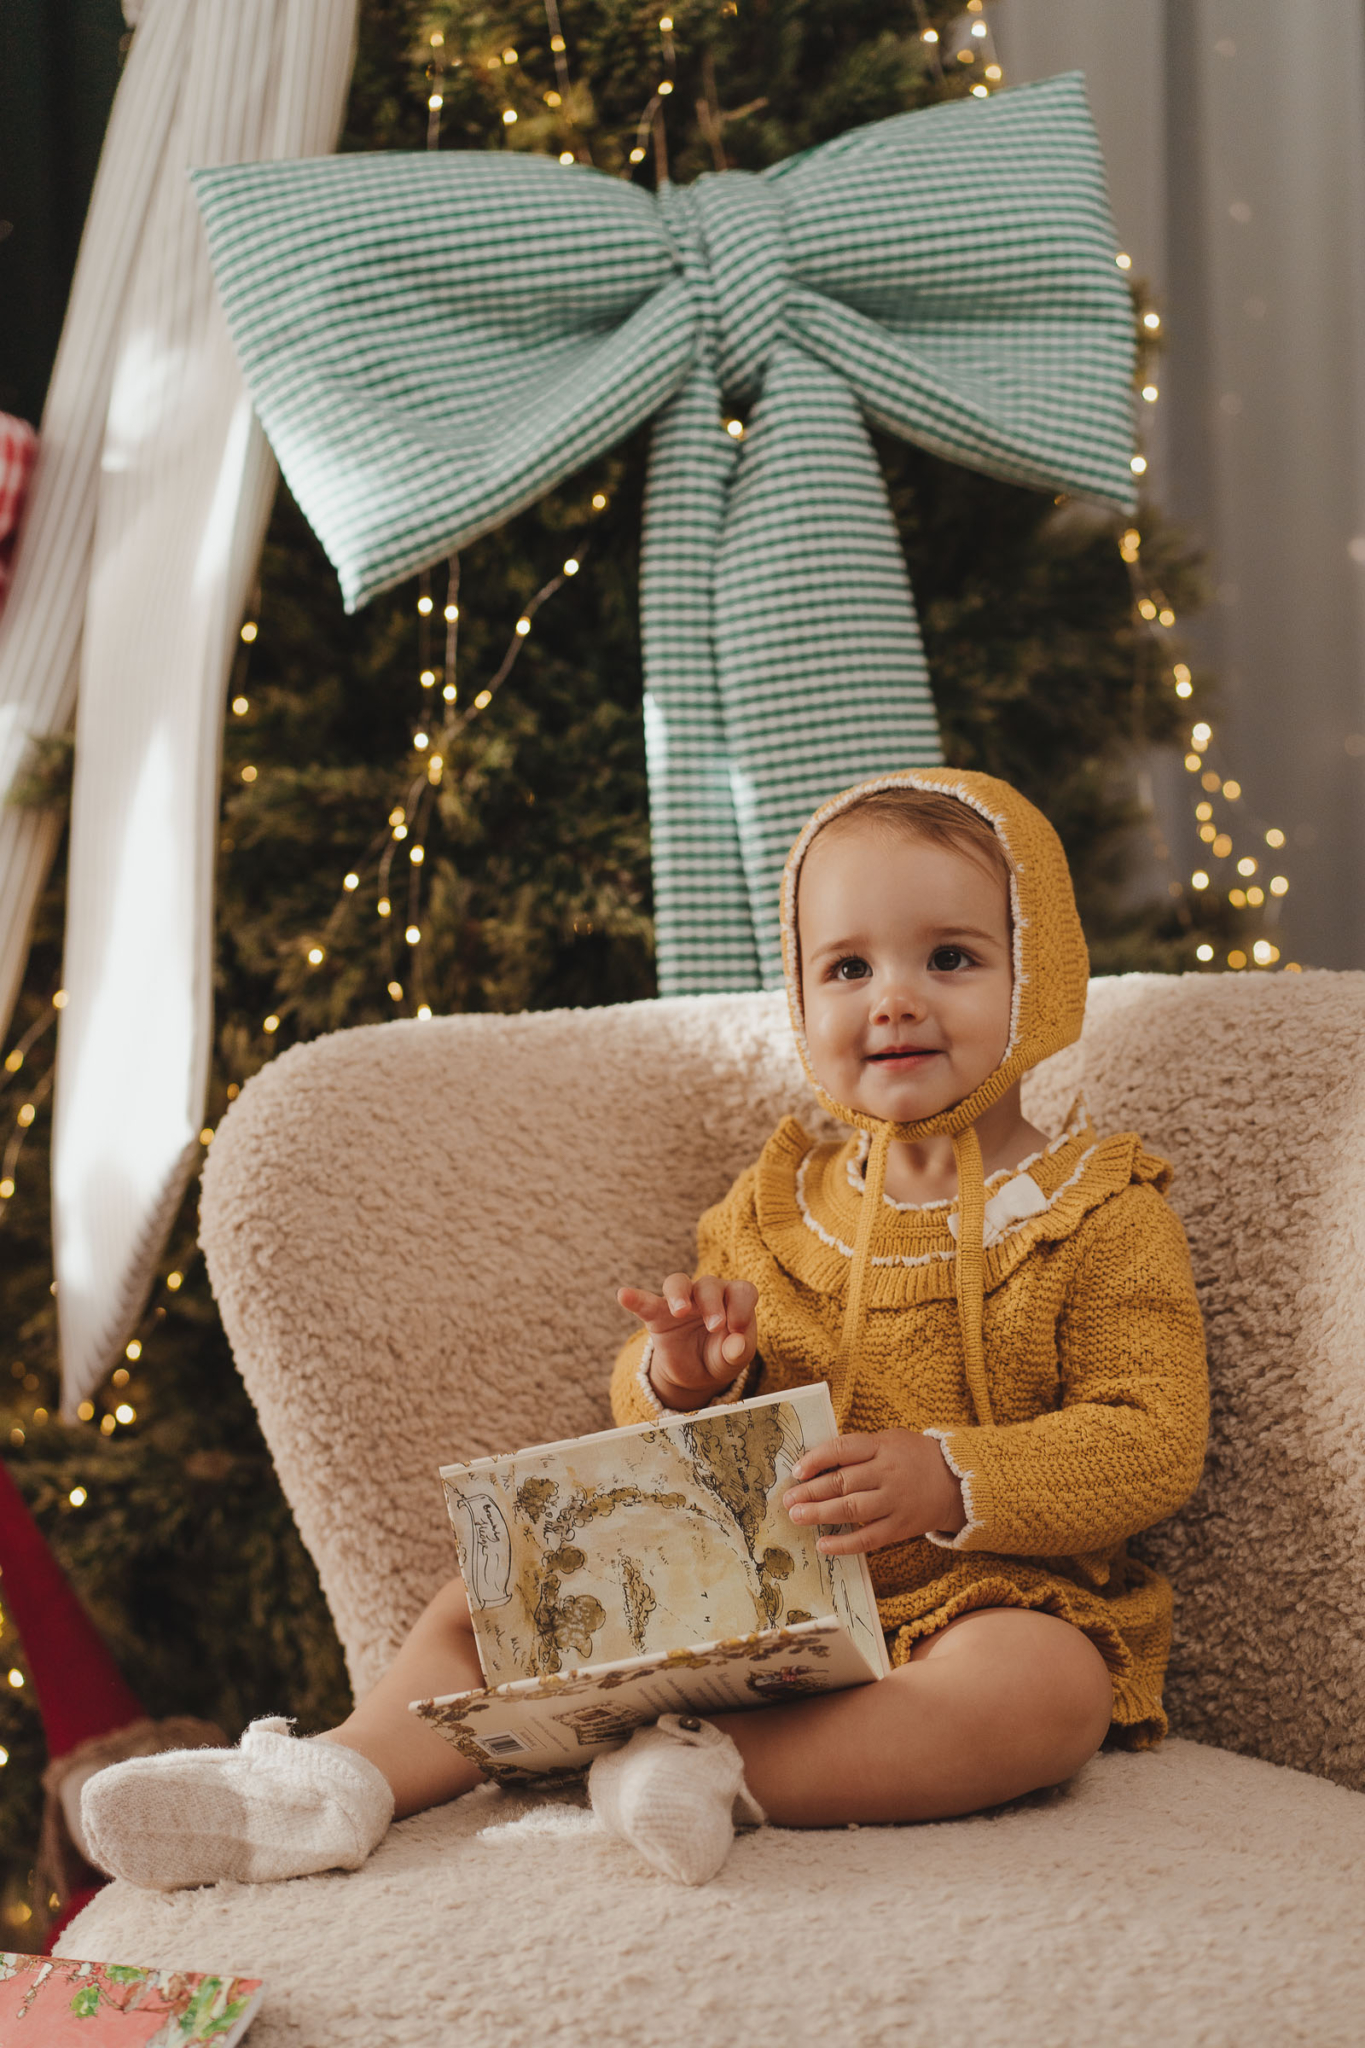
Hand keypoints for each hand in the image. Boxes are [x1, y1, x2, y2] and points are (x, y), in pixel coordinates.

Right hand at [616, 1273, 757, 1410]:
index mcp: (733, 1301)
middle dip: (712, 1304)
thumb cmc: (721, 1357)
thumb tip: (737, 1345)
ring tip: (679, 1311)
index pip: (742, 1291)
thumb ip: (737, 1352)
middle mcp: (709, 1294)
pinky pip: (645, 1302)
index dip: (741, 1306)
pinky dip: (635, 1298)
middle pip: (709, 1285)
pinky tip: (624, 1295)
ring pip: (678, 1282)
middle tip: (714, 1326)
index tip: (737, 1329)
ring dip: (679, 1294)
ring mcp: (682, 1301)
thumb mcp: (733, 1360)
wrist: (696, 1373)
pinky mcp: (657, 1314)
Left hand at [782, 1429, 965, 1554]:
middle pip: (843, 1482)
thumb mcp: (889, 1441)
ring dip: (820, 1514)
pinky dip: (844, 1544)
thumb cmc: (913, 1457)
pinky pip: (868, 1538)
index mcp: (882, 1447)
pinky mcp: (900, 1527)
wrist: (957, 1483)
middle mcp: (887, 1473)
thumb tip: (815, 1463)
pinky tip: (823, 1545)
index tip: (797, 1471)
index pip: (843, 1449)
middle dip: (811, 1492)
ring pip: (852, 1510)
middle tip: (788, 1500)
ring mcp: (894, 1501)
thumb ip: (858, 1449)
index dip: (817, 1459)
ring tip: (797, 1517)